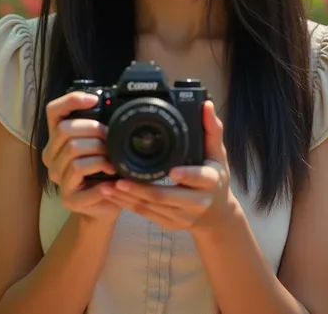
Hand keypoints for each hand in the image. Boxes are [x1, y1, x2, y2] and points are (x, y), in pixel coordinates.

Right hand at [42, 92, 120, 222]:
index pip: (54, 111)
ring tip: (113, 162)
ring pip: (73, 151)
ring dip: (99, 154)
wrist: (107, 205)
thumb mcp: (102, 144)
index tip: (95, 99)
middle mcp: (51, 156)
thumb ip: (100, 127)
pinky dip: (100, 176)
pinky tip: (111, 180)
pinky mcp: (68, 198)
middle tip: (111, 138)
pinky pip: (81, 177)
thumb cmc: (104, 171)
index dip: (71, 100)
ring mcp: (58, 178)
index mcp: (58, 139)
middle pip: (65, 130)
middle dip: (94, 130)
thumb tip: (114, 107)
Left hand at [100, 101, 237, 232]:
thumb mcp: (218, 155)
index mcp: (210, 182)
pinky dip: (127, 205)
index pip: (199, 178)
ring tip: (109, 187)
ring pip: (151, 208)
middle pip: (165, 196)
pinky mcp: (168, 224)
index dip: (186, 175)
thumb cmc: (216, 179)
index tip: (172, 171)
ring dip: (127, 199)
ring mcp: (181, 216)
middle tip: (120, 180)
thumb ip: (211, 130)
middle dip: (141, 189)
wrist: (217, 216)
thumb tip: (206, 105)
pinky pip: (145, 214)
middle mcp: (196, 202)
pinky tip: (112, 196)